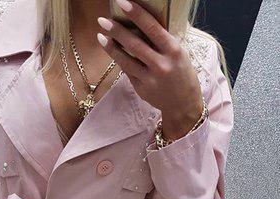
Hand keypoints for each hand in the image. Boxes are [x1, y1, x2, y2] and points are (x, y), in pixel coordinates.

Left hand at [97, 0, 203, 139]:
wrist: (183, 103)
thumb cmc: (182, 71)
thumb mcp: (178, 52)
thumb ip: (162, 40)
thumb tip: (141, 23)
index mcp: (174, 50)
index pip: (152, 28)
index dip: (136, 14)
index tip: (123, 2)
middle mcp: (161, 65)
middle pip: (135, 44)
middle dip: (117, 31)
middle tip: (102, 21)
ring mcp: (150, 79)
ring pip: (126, 60)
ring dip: (111, 47)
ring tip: (100, 36)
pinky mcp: (141, 89)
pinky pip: (127, 71)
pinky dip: (119, 59)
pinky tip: (112, 50)